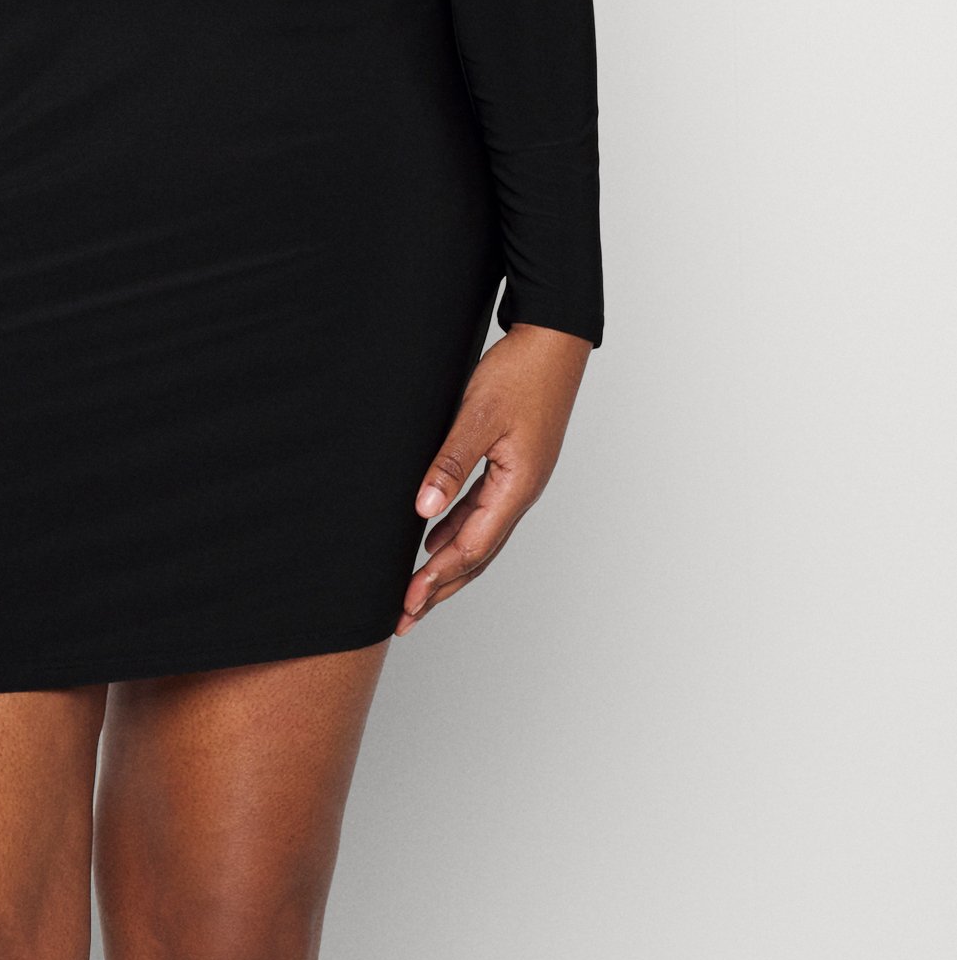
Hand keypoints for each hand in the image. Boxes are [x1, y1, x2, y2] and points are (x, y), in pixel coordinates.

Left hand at [394, 323, 591, 634]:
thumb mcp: (478, 416)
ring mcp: (519, 481)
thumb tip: (423, 510)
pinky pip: (481, 513)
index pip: (471, 548)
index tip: (407, 602)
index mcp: (517, 488)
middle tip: (406, 617)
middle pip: (477, 556)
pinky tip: (434, 537)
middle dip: (441, 588)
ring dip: (448, 566)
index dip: (437, 578)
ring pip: (480, 538)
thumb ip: (451, 464)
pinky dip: (456, 532)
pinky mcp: (513, 466)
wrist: (554, 342)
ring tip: (418, 591)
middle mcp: (521, 493)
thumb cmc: (521, 373)